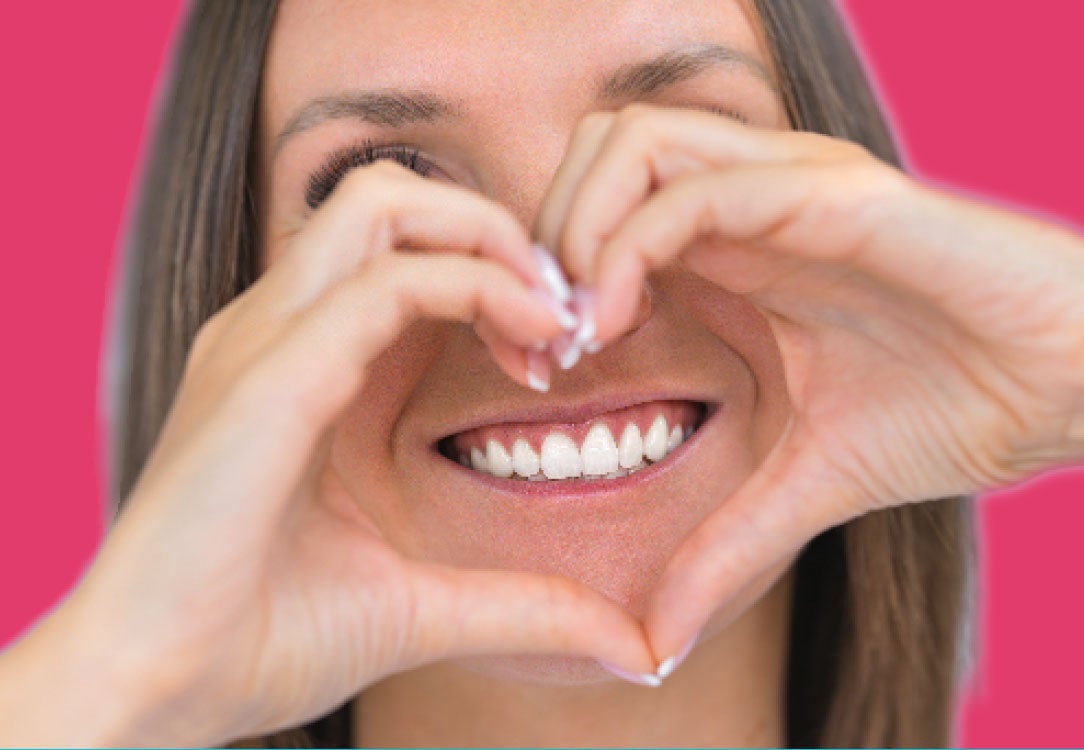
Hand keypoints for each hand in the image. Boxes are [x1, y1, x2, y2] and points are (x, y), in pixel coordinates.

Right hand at [44, 161, 654, 746]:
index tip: (556, 349)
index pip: (402, 252)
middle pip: (392, 198)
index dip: (494, 274)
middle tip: (562, 313)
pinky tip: (528, 344)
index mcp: (302, 361)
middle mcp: (278, 330)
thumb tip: (627, 644)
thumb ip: (521, 602)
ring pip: (384, 205)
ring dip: (487, 242)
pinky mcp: (267, 377)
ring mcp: (264, 342)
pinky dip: (472, 288)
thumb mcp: (420, 603)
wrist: (156, 691)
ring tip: (549, 321)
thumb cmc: (262, 638)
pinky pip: (383, 285)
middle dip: (494, 231)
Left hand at [533, 102, 1083, 663]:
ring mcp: (787, 184)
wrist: (1072, 390)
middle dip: (541, 231)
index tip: (533, 364)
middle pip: (594, 148)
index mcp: (734, 246)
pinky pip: (697, 191)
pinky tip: (615, 323)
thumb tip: (654, 645)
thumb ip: (723, 545)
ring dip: (576, 228)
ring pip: (629, 141)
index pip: (598, 202)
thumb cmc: (952, 411)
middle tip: (539, 335)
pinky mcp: (831, 196)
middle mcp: (749, 197)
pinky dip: (629, 246)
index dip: (544, 272)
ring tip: (578, 329)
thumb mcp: (804, 483)